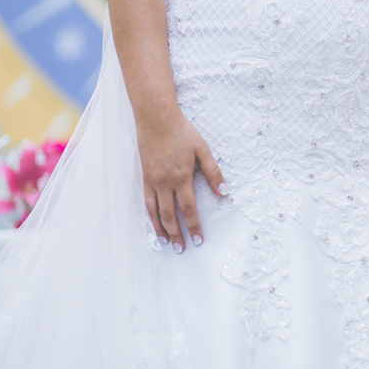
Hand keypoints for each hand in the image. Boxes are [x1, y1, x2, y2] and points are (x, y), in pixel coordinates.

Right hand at [136, 112, 224, 250]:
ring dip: (162, 229)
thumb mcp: (203, 149)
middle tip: (182, 249)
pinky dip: (150, 215)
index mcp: (182, 177)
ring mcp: (152, 181)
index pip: (189, 208)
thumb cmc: (182, 132)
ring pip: (156, 211)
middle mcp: (166, 182)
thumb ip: (213, 172)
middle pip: (171, 215)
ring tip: (167, 242)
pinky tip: (154, 223)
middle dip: (178, 233)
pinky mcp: (144, 177)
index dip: (194, 226)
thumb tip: (224, 192)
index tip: (198, 240)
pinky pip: (146, 201)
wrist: (156, 119)